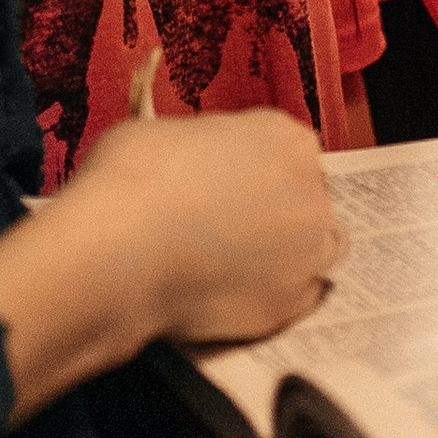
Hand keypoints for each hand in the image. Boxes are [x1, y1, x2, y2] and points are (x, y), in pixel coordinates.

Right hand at [79, 109, 341, 344]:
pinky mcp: (289, 303)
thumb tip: (201, 168)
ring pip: (317, 251)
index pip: (292, 154)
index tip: (235, 189)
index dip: (261, 173)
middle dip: (280, 213)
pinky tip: (234, 294)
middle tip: (233, 229)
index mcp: (285, 138)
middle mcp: (311, 190)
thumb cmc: (131, 181)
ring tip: (237, 265)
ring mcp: (307, 251)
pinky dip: (272, 296)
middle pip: (309, 201)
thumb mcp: (171, 133)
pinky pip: (296, 300)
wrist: (119, 249)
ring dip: (289, 255)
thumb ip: (210, 150)